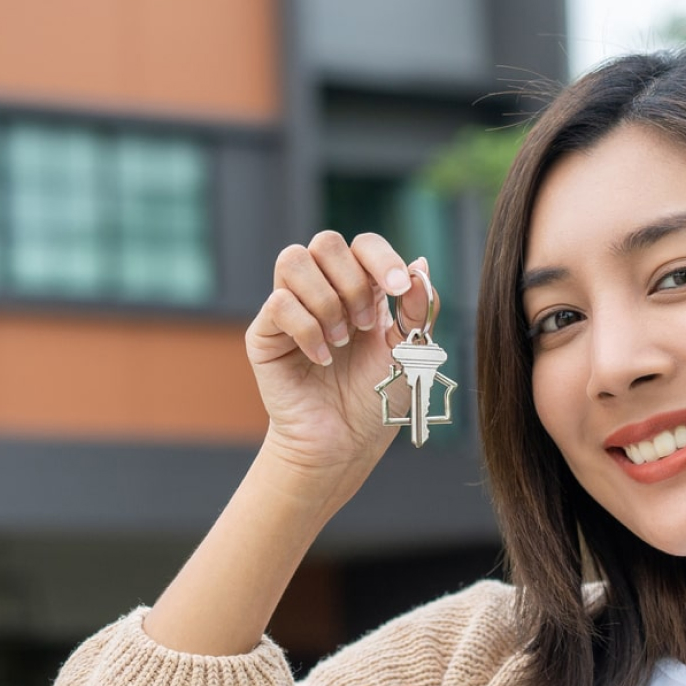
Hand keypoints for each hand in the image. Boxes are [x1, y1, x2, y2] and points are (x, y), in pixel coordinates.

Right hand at [245, 230, 435, 488]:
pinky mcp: (264, 334)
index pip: (362, 245)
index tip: (397, 290)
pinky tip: (323, 359)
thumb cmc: (377, 400)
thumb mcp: (411, 351)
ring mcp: (290, 309)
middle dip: (352, 281)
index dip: (381, 257)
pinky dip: (307, 330)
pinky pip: (279, 303)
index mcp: (358, 288)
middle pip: (325, 241)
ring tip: (341, 341)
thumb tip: (421, 262)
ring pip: (293, 260)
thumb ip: (419, 308)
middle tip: (365, 326)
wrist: (346, 443)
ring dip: (327, 300)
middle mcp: (322, 291)